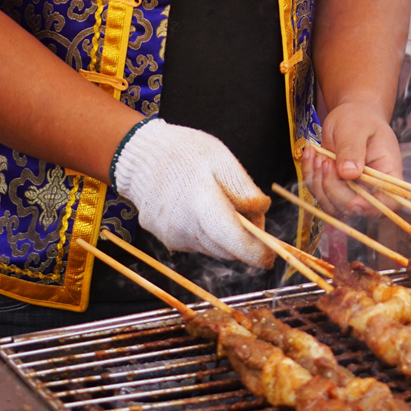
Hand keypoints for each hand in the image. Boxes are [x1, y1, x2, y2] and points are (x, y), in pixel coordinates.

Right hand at [111, 119, 273, 267]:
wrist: (141, 156)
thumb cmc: (184, 152)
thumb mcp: (221, 157)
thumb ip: (243, 187)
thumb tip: (261, 211)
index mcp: (201, 203)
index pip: (233, 240)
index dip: (255, 252)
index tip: (270, 257)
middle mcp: (184, 227)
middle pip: (227, 249)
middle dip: (244, 238)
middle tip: (249, 211)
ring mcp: (172, 236)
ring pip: (213, 248)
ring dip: (225, 236)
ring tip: (221, 203)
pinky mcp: (166, 239)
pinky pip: (197, 243)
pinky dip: (207, 232)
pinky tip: (200, 208)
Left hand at [302, 102, 400, 217]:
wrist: (351, 116)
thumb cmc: (359, 119)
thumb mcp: (356, 127)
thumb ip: (353, 149)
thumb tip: (349, 173)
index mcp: (387, 173)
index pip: (388, 202)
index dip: (372, 208)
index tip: (353, 202)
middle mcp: (371, 188)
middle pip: (354, 208)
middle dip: (334, 189)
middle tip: (326, 161)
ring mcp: (352, 191)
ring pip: (333, 206)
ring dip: (319, 184)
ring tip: (318, 156)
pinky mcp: (334, 189)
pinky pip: (319, 194)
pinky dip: (310, 176)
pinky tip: (311, 155)